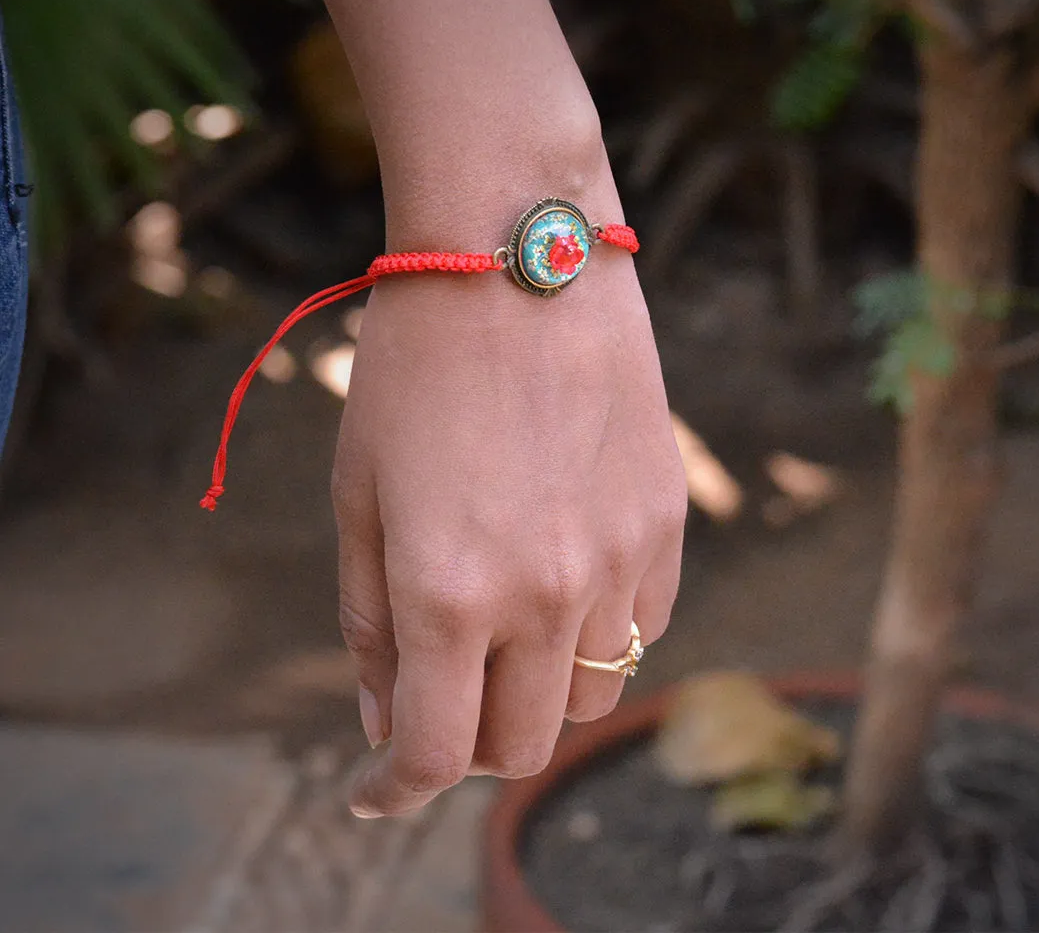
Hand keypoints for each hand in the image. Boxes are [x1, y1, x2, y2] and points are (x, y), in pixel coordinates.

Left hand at [334, 225, 685, 816]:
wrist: (521, 259)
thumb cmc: (416, 367)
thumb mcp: (362, 494)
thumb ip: (372, 621)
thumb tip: (385, 717)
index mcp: (451, 591)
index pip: (434, 753)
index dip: (396, 789)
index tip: (376, 786)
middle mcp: (547, 595)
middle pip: (523, 743)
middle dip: (467, 743)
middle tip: (437, 696)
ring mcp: (621, 561)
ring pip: (592, 695)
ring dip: (538, 690)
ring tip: (502, 629)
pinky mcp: (666, 524)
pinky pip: (643, 626)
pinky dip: (596, 633)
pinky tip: (562, 573)